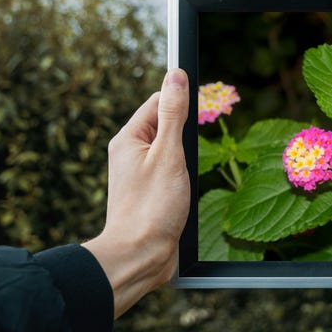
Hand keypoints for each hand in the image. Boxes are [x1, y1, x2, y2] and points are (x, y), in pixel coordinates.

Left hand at [83, 68, 189, 318]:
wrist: (140, 257)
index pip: (158, 101)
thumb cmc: (152, 207)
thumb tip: (176, 75)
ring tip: (188, 177)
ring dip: (187, 158)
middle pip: (166, 125)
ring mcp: (140, 174)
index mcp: (128, 138)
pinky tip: (187, 191)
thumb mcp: (168, 154)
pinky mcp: (151, 193)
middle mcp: (131, 153)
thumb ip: (174, 113)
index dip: (181, 102)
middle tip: (194, 152)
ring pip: (172, 151)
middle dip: (186, 133)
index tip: (202, 112)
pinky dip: (185, 176)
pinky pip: (172, 172)